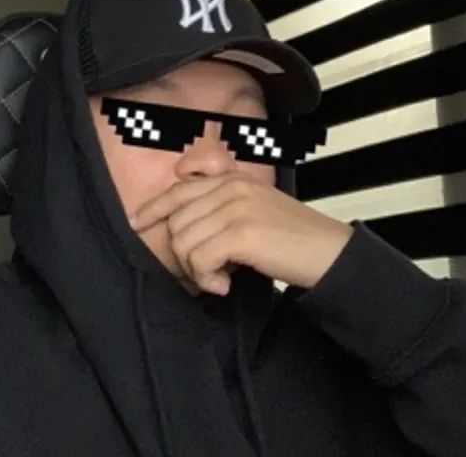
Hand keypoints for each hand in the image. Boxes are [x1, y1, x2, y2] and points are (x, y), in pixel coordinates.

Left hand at [130, 173, 352, 295]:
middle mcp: (230, 187)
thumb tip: (182, 228)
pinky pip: (199, 259)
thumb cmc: (291, 238)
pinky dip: (207, 279)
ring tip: (220, 278)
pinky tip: (226, 285)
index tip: (136, 222)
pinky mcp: (241, 232)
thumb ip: (221, 208)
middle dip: (184, 254)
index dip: (153, 207)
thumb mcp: (253, 210)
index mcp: (231, 179)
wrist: (329, 252)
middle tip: (209, 272)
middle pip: (177, 221)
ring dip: (197, 270)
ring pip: (184, 242)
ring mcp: (235, 207)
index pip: (179, 189)